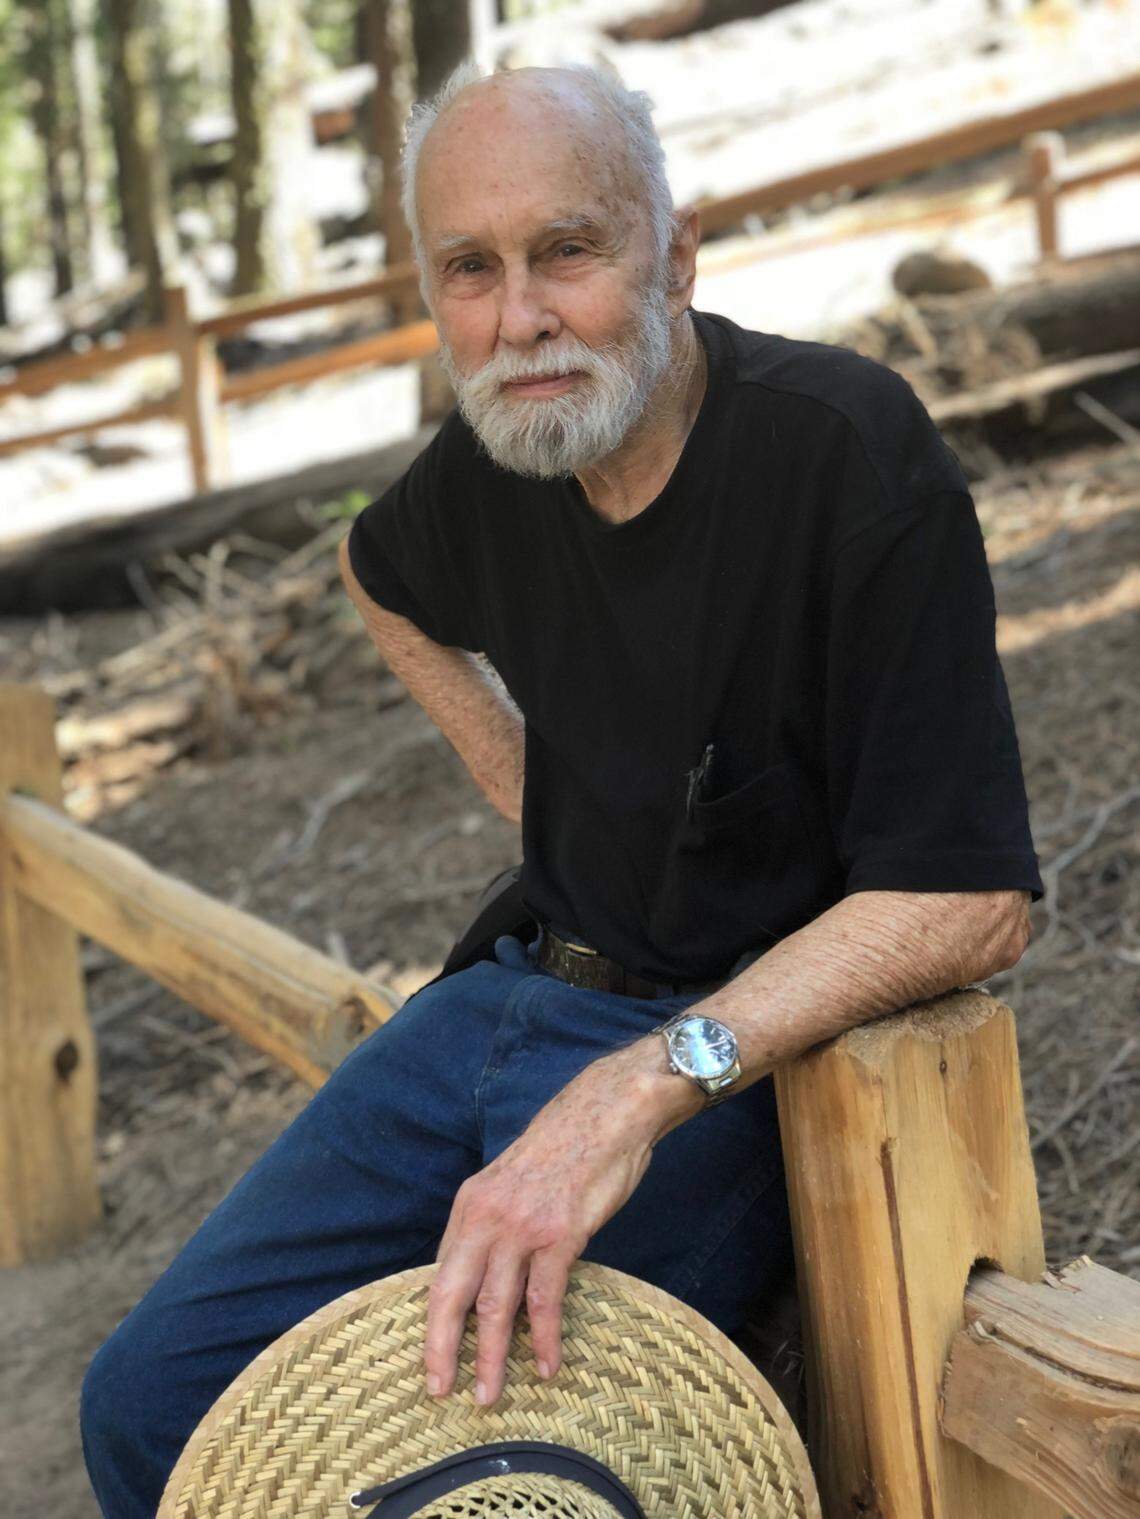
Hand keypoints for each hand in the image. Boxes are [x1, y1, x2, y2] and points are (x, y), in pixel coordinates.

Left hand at [423, 1045, 673, 1406]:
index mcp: (470, 1204)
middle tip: (439, 1390)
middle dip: (442, 1348)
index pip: (442, 1273)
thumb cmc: (563, 1150)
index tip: (432, 1357)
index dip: (434, 1320)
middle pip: (452, 1294)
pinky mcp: (559, 1235)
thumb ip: (495, 1223)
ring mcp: (522, 1227)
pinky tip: (547, 1365)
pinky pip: (544, 1299)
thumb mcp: (510, 1182)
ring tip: (489, 1396)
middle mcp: (487, 1217)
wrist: (603, 1114)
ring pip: (495, 1306)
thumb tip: (486, 1272)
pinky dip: (544, 1338)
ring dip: (491, 1358)